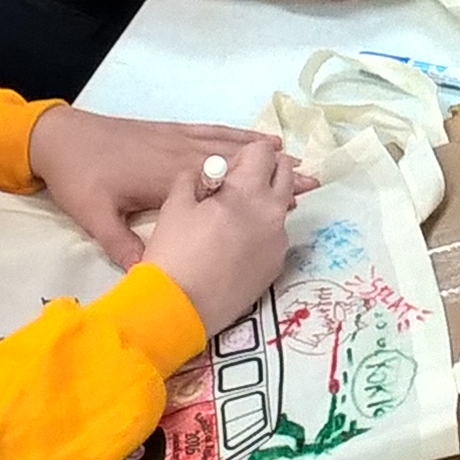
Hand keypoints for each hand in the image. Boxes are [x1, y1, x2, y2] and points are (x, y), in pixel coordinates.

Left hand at [29, 105, 305, 267]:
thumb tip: (150, 277)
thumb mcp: (96, 218)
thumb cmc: (79, 179)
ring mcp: (176, 139)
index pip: (223, 186)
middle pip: (236, 162)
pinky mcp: (169, 131)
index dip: (258, 192)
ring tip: (293, 156)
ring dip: (261, 150)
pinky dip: (235, 132)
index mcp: (168, 178)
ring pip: (227, 144)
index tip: (291, 198)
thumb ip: (124, 246)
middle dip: (273, 170)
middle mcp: (180, 154)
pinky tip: (252, 135)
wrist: (59, 137)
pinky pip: (210, 130)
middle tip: (310, 177)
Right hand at [140, 141, 296, 330]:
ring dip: (265, 202)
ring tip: (234, 220)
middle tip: (238, 186)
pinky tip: (237, 247)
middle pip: (285, 174)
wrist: (180, 307)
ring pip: (282, 207)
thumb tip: (208, 173)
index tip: (229, 170)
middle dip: (265, 171)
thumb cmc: (174, 252)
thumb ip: (195, 178)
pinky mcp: (277, 266)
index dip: (245, 156)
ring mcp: (279, 241)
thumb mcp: (176, 204)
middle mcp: (273, 212)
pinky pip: (276, 236)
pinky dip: (262, 232)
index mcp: (249, 191)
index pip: (265, 151)